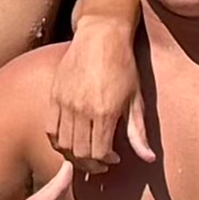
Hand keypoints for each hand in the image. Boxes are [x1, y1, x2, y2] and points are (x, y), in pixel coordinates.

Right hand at [48, 22, 154, 172]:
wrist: (100, 35)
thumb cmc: (123, 66)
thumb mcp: (135, 100)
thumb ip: (138, 132)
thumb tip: (148, 158)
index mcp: (105, 113)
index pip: (99, 153)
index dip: (107, 161)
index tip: (114, 157)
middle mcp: (82, 110)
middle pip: (79, 152)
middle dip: (91, 164)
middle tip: (99, 163)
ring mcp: (65, 103)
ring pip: (63, 144)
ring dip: (73, 154)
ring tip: (84, 153)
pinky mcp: (54, 95)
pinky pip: (50, 128)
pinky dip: (57, 141)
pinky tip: (69, 139)